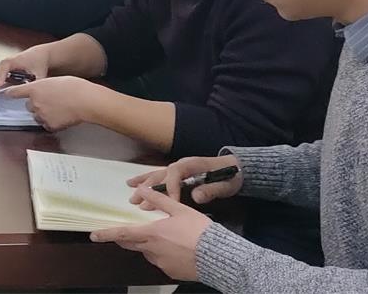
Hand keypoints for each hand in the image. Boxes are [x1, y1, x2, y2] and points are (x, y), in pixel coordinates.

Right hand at [0, 44, 50, 91]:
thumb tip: (30, 92)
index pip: (5, 68)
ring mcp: (3, 67)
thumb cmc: (37, 62)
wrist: (39, 55)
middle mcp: (6, 63)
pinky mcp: (3, 71)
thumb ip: (34, 83)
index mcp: (14, 61)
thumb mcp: (39, 73)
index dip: (1, 76)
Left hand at [0, 76, 106, 131]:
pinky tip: (61, 116)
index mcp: (35, 89)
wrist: (85, 100)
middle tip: (50, 101)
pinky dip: (52, 122)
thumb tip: (43, 92)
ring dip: (44, 113)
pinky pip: (47, 125)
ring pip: (37, 116)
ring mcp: (41, 115)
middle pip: (29, 106)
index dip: (11, 93)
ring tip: (58, 109)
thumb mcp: (55, 81)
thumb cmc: (74, 87)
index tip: (6, 94)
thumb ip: (44, 87)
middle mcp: (35, 102)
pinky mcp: (49, 125)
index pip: (16, 92)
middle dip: (36, 104)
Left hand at [89, 188, 212, 281]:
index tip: (93, 235)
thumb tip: (143, 190)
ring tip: (167, 237)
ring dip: (149, 244)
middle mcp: (153, 250)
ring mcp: (161, 264)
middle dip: (125, 238)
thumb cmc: (199, 231)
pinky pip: (161, 262)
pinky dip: (164, 254)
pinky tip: (177, 249)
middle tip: (125, 231)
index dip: (106, 234)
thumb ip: (159, 200)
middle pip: (131, 244)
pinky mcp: (171, 272)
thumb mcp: (180, 210)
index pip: (122, 234)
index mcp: (152, 234)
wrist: (218, 256)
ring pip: (148, 252)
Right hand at [128, 153, 242, 205]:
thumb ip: (212, 190)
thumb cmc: (230, 177)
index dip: (171, 187)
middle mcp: (181, 165)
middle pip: (161, 175)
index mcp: (192, 165)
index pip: (176, 174)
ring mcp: (177, 168)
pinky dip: (145, 180)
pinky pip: (158, 176)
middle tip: (139, 203)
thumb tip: (197, 196)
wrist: (235, 168)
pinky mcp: (177, 174)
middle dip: (149, 189)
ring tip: (131, 196)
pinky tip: (133, 184)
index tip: (171, 202)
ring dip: (143, 185)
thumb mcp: (226, 185)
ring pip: (156, 176)